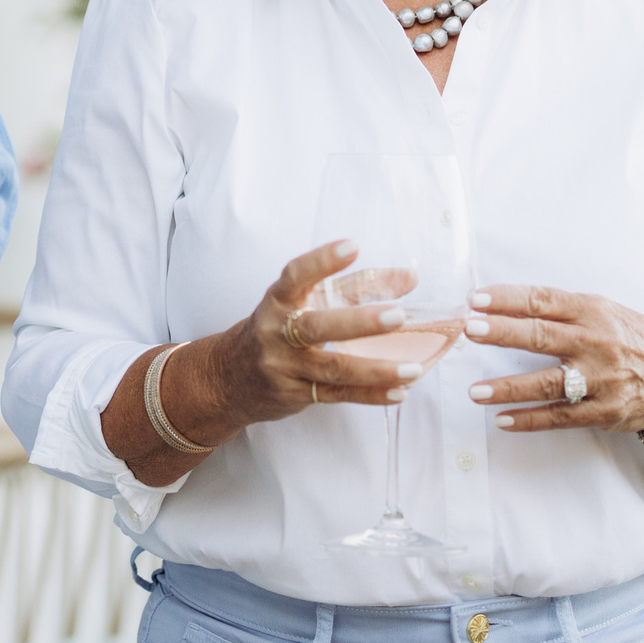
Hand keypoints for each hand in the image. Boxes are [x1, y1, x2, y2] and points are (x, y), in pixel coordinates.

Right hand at [196, 239, 436, 427]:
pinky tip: (399, 392)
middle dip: (359, 322)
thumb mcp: (304, 302)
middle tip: (397, 315)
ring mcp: (283, 367)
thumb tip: (409, 279)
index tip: (352, 246)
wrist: (230, 377)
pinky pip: (337, 395)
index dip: (322, 261)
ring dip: (376, 370)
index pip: (296, 276)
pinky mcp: (294, 395)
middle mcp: (276, 333)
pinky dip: (370, 395)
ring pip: (333, 368)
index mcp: (277, 300)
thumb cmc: (277, 329)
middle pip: (316, 327)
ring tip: (413, 369)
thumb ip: (355, 286)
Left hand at [464, 284, 643, 438]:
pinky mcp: (605, 411)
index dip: (507, 298)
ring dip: (508, 388)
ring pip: (548, 383)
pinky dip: (530, 420)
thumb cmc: (633, 339)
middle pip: (542, 336)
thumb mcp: (604, 312)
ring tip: (475, 391)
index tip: (475, 299)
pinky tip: (502, 419)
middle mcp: (596, 343)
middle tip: (469, 330)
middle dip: (502, 333)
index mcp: (592, 312)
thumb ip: (561, 311)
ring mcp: (601, 380)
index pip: (543, 300)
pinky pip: (561, 417)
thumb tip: (503, 307)